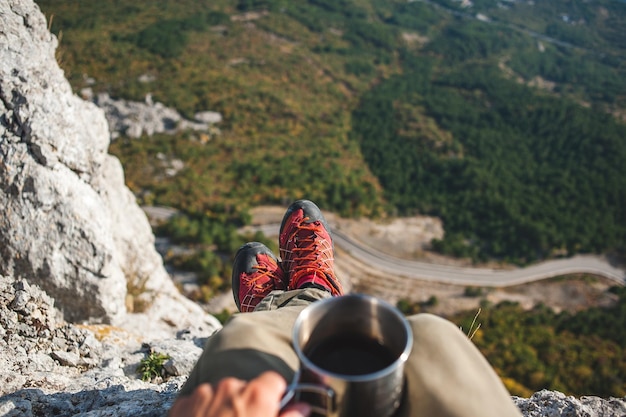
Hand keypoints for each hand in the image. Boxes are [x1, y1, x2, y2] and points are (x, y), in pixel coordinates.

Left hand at [169, 371, 310, 416]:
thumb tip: (301, 408)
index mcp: (256, 395)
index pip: (274, 380)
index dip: (276, 396)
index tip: (273, 410)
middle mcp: (230, 386)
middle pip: (246, 388)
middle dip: (248, 404)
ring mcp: (203, 394)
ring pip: (222, 394)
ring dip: (225, 408)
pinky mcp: (182, 404)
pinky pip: (199, 402)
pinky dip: (203, 413)